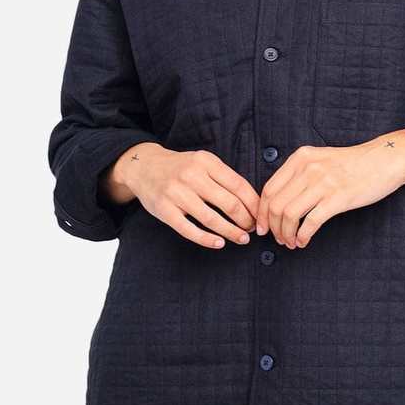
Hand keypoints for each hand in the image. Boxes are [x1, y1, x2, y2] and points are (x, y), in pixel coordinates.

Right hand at [104, 143, 259, 249]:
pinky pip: (189, 230)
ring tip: (241, 238)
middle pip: (228, 203)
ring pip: (211, 219)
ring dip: (231, 232)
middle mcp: (192, 175)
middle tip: (252, 229)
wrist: (144, 166)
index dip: (253, 204)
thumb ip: (224, 178)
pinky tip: (219, 243)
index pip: (238, 185)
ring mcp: (176, 193)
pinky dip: (207, 239)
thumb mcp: (203, 162)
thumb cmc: (181, 167)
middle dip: (246, 220)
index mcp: (206, 162)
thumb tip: (253, 202)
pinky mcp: (164, 210)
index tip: (261, 216)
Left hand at [254, 133, 404, 248]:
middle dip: (272, 227)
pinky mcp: (338, 198)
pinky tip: (304, 242)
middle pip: (276, 205)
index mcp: (300, 158)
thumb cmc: (354, 163)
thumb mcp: (320, 158)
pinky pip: (311, 222)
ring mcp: (323, 183)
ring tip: (291, 242)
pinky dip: (302, 236)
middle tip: (278, 239)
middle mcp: (308, 169)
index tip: (263, 226)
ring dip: (286, 234)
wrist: (385, 160)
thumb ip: (300, 173)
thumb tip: (280, 201)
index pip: (269, 189)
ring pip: (289, 215)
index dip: (262, 212)